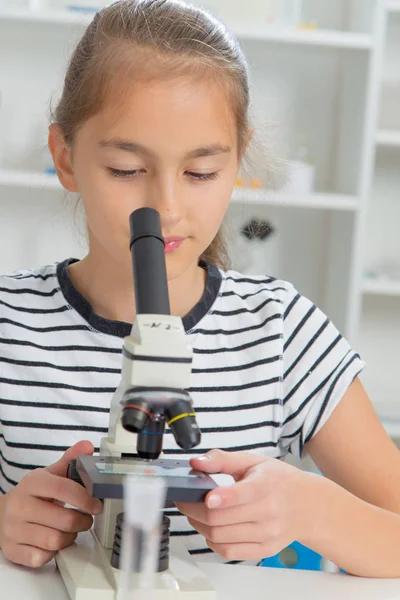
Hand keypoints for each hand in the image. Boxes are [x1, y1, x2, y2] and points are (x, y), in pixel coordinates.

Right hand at [0, 440, 102, 567]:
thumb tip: (87, 446)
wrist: (2, 513)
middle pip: (63, 520)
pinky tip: (53, 542)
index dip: (84, 498)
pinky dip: (52, 553)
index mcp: (32, 484)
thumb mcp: (49, 474)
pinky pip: (41, 558)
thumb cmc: (32, 495)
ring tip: (70, 529)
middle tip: (86, 518)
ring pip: (55, 541)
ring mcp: (14, 530)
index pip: (63, 489)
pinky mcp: (12, 550)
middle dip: (82, 521)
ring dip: (69, 537)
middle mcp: (20, 506)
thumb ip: (70, 461)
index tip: (97, 504)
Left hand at [176, 449, 317, 560]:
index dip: (224, 497)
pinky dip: (212, 541)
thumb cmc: (278, 481)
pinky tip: (211, 528)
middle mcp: (268, 512)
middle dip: (194, 509)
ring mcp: (266, 534)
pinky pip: (229, 552)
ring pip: (220, 536)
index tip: (208, 497)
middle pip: (221, 518)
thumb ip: (222, 460)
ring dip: (199, 525)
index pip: (244, 494)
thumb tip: (197, 462)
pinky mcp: (263, 550)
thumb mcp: (253, 461)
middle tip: (184, 500)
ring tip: (195, 513)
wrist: (306, 505)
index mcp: (266, 485)